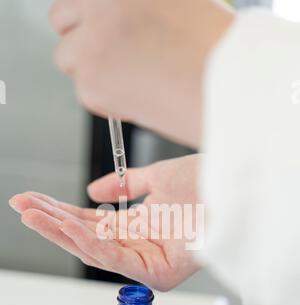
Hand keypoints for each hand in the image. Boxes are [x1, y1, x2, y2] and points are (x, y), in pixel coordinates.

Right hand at [9, 156, 200, 290]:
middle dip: (53, 221)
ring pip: (95, 250)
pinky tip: (66, 227)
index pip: (92, 223)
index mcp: (140, 227)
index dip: (62, 212)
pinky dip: (89, 242)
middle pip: (88, 237)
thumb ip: (124, 186)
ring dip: (61, 232)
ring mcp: (149, 262)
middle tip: (22, 205)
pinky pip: (116, 258)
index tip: (34, 200)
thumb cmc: (208, 183)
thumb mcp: (157, 179)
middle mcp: (141, 246)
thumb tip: (94, 191)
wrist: (236, 185)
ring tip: (32, 215)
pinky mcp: (158, 273)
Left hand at [49, 0, 233, 146]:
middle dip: (80, 35)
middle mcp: (97, 3)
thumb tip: (106, 13)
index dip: (89, 11)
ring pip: (68, 58)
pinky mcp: (91, 85)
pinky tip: (139, 93)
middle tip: (111, 51)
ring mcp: (90, 44)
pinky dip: (105, 96)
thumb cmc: (212, 48)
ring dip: (90, 67)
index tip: (98, 24)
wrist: (229, 89)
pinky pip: (84, 91)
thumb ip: (133, 5)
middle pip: (61, 18)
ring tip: (133, 75)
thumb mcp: (176, 1)